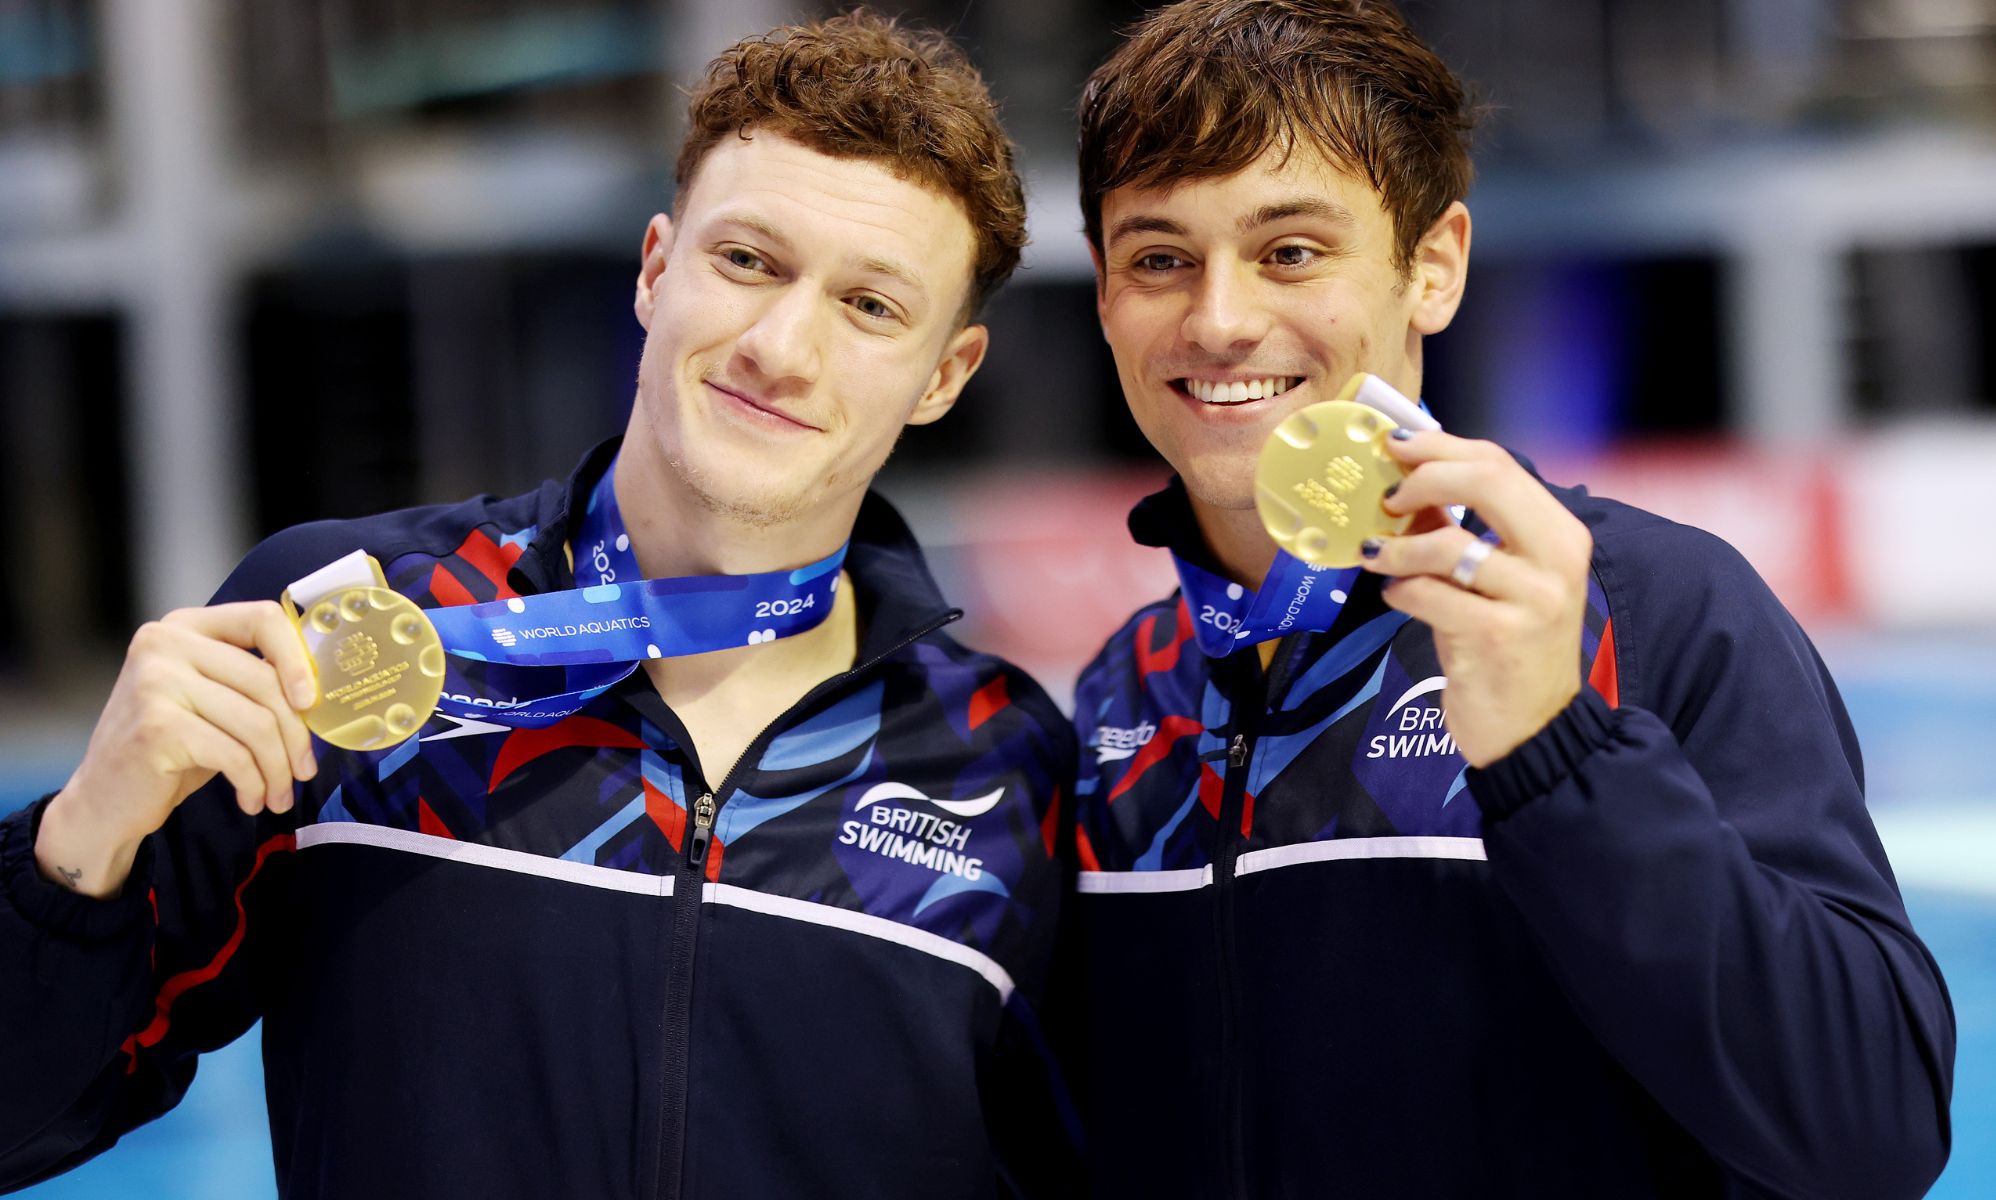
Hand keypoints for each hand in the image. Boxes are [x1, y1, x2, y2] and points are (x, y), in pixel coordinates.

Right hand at [36, 602, 319, 897]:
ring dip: (278, 769)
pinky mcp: (157, 726)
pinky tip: (251, 800)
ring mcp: (156, 682)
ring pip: (257, 723)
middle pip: (266, 681)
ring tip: (278, 795)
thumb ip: (255, 680)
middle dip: (296, 736)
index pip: (263, 618)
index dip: (299, 658)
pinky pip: (236, 755)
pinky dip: (254, 784)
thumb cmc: (173, 748)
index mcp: (186, 625)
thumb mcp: (214, 700)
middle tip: (304, 772)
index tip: (313, 702)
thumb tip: (324, 690)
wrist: (106, 799)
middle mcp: (165, 643)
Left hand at [1359, 430, 1591, 767]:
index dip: (1440, 446)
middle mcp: (1557, 559)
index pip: (1500, 464)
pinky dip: (1400, 591)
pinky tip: (1398, 597)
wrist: (1534, 728)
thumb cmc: (1509, 646)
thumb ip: (1462, 529)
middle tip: (1387, 497)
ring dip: (1399, 547)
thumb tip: (1407, 481)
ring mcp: (1532, 600)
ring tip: (1379, 557)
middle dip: (1424, 478)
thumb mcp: (1498, 581)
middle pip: (1486, 480)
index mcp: (1560, 534)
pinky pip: (1429, 595)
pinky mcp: (1498, 638)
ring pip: (1449, 543)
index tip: (1396, 445)